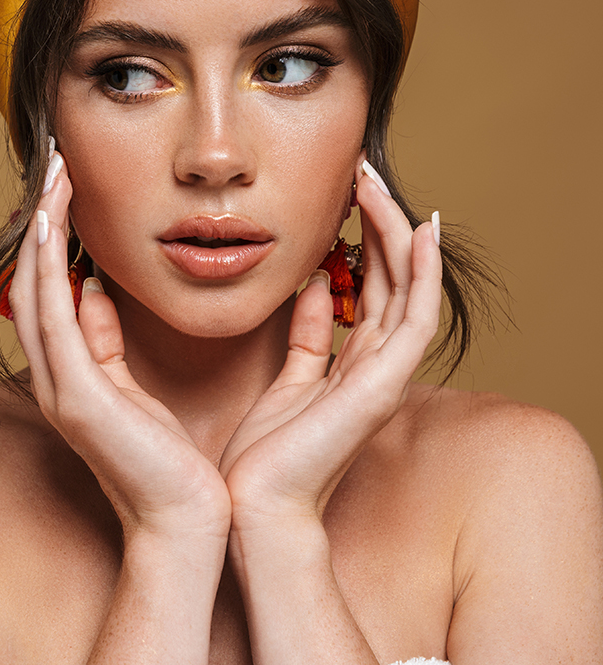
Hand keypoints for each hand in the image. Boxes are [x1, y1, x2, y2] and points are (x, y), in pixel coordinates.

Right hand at [8, 154, 230, 539]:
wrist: (187, 520)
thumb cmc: (173, 458)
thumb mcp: (136, 387)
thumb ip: (109, 341)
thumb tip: (93, 293)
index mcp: (73, 372)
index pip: (51, 291)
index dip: (54, 239)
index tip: (67, 188)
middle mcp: (57, 377)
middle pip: (35, 282)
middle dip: (44, 221)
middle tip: (55, 164)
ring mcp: (63, 388)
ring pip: (37, 292)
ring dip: (43, 232)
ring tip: (54, 178)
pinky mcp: (80, 398)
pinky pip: (55, 320)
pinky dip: (49, 270)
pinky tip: (55, 227)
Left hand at [219, 164, 441, 522]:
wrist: (254, 505)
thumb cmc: (265, 451)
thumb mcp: (287, 376)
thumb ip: (308, 334)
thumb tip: (315, 286)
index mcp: (354, 363)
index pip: (373, 287)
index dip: (366, 238)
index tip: (347, 193)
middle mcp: (376, 365)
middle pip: (392, 279)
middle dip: (380, 223)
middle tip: (363, 172)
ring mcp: (385, 376)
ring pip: (407, 288)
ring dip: (398, 233)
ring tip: (377, 184)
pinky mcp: (382, 386)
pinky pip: (415, 319)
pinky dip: (423, 275)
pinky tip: (420, 232)